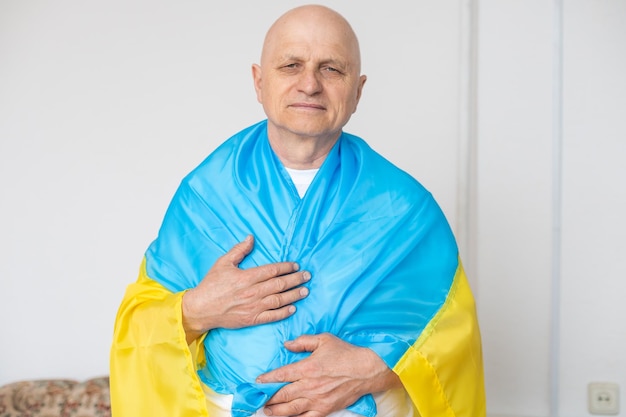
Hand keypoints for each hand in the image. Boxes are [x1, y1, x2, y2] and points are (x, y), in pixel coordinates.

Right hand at [182, 235, 309, 342]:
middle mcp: (252, 292)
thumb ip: (239, 250)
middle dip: (296, 279)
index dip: (286, 267)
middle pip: (279, 284)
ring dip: (294, 295)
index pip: (272, 270)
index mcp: (246, 277)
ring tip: (305, 290)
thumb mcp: (223, 263)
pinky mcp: (252, 319)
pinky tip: (293, 308)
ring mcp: (253, 307)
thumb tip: (251, 237)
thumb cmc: (211, 285)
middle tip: (307, 275)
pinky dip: (284, 312)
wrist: (201, 309)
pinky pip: (272, 316)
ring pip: (279, 300)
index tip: (296, 265)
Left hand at [256, 333, 401, 416]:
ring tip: (268, 412)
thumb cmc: (345, 353)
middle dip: (269, 398)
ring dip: (277, 411)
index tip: (258, 381)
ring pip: (292, 410)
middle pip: (283, 395)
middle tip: (259, 400)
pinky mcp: (326, 409)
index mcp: (308, 367)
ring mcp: (318, 400)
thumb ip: (303, 341)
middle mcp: (310, 385)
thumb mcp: (324, 340)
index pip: (282, 375)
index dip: (267, 379)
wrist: (367, 371)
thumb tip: (286, 344)